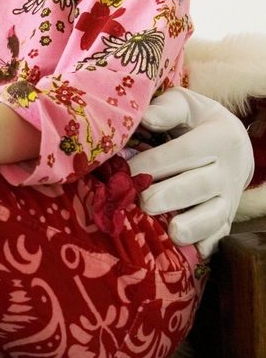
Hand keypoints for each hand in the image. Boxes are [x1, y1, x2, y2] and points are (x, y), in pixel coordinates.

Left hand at [129, 88, 253, 256]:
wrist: (234, 147)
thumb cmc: (196, 124)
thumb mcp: (186, 105)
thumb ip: (166, 110)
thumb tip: (145, 119)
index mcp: (218, 138)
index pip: (183, 153)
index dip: (151, 164)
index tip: (123, 172)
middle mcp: (227, 171)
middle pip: (196, 188)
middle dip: (166, 197)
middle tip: (141, 202)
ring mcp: (227, 200)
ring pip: (212, 218)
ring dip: (190, 227)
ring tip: (170, 231)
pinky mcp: (225, 221)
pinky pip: (217, 238)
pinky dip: (203, 246)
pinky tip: (188, 252)